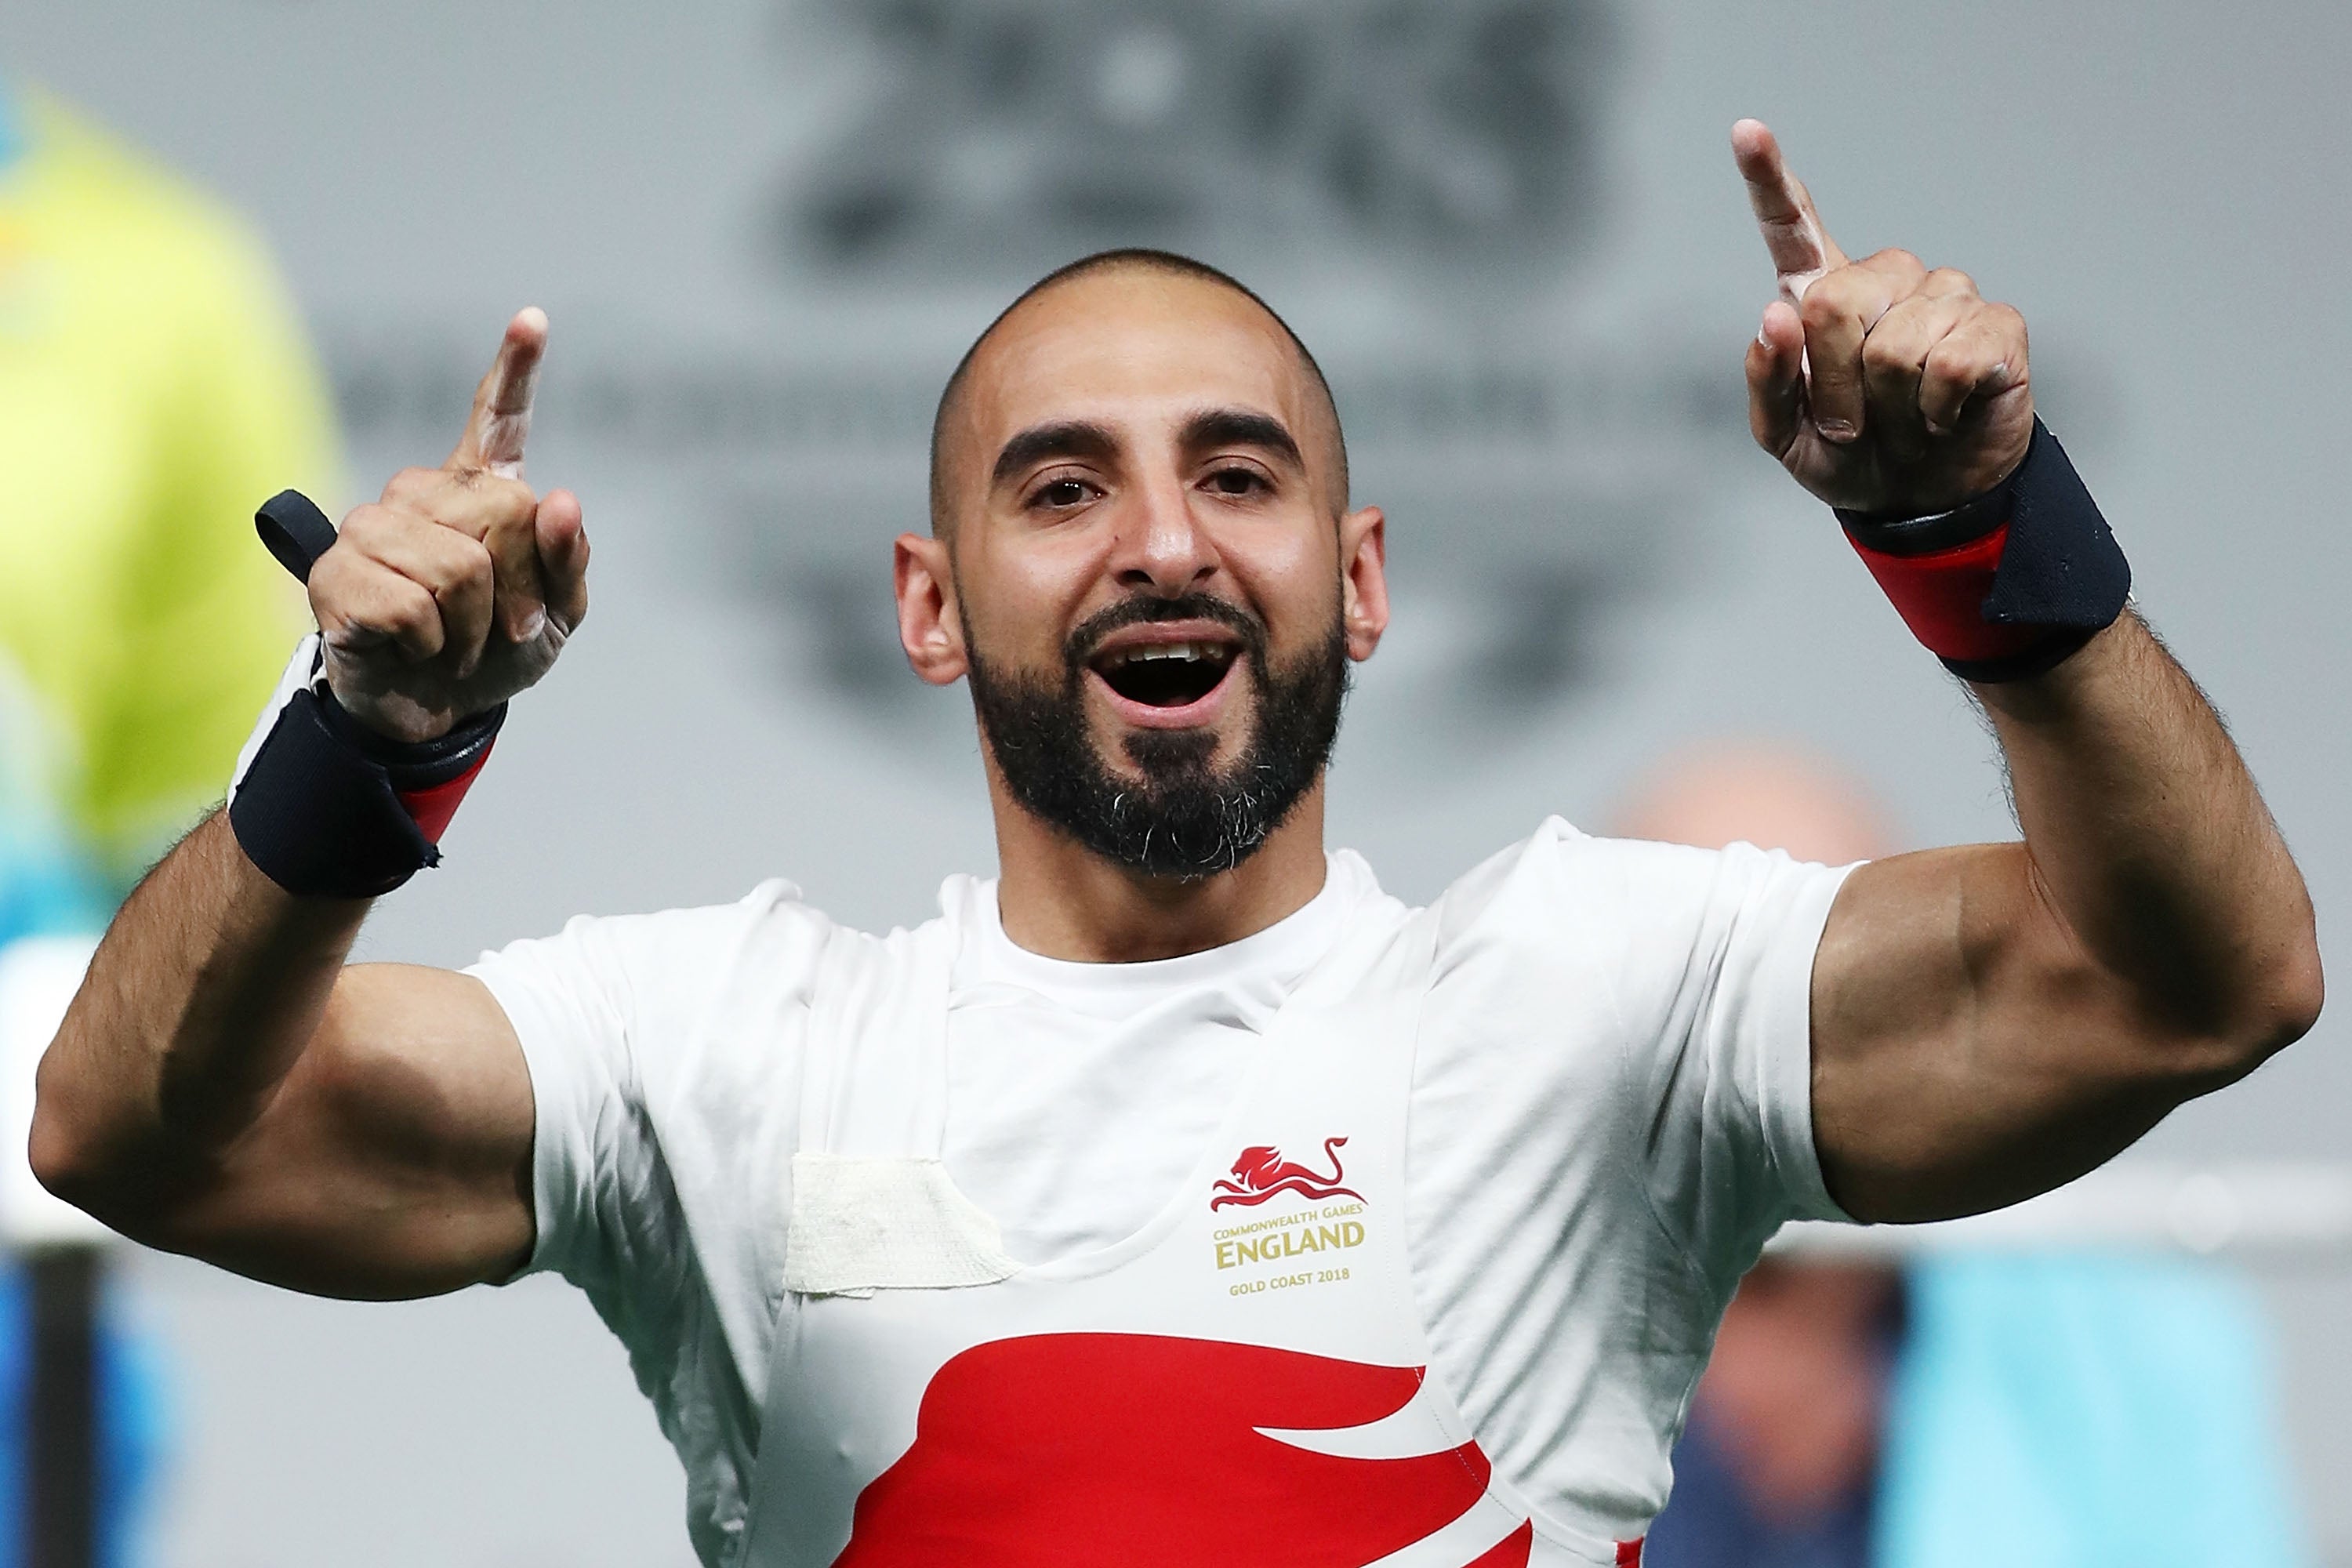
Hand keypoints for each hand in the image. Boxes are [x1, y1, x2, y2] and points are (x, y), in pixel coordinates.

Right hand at [308, 309, 588, 742]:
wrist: (436, 711)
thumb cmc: (494, 653)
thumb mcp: (556, 615)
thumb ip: (566, 560)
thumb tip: (560, 499)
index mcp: (479, 493)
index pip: (499, 421)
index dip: (515, 371)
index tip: (534, 320)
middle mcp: (420, 496)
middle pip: (500, 512)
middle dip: (517, 587)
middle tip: (501, 628)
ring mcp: (371, 528)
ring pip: (456, 565)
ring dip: (473, 624)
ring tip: (454, 641)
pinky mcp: (334, 573)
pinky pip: (411, 605)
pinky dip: (430, 642)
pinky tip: (413, 647)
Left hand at [1734, 119, 2033, 515]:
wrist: (1922, 500)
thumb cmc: (1852, 458)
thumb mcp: (1786, 438)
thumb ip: (1768, 383)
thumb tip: (1775, 319)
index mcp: (1822, 295)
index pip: (1793, 226)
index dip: (1769, 179)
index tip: (1746, 133)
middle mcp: (1884, 281)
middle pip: (1837, 301)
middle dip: (1836, 382)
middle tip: (1852, 422)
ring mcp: (1944, 297)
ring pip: (1896, 341)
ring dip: (1889, 403)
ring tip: (1902, 419)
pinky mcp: (1995, 325)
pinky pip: (1949, 361)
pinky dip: (1935, 408)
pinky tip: (1941, 415)